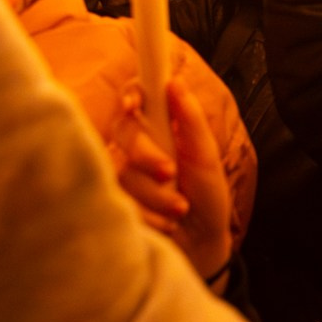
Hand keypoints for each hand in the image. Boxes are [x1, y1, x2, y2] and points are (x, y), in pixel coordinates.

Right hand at [110, 80, 233, 284]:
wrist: (201, 241)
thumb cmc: (206, 193)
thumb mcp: (206, 155)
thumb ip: (190, 118)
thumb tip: (174, 81)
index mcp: (159, 125)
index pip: (137, 97)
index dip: (131, 93)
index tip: (133, 104)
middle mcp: (135, 145)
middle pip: (122, 131)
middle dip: (145, 153)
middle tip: (169, 171)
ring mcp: (122, 173)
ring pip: (121, 170)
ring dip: (155, 193)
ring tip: (180, 208)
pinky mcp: (114, 201)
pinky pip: (116, 200)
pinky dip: (147, 213)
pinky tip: (166, 222)